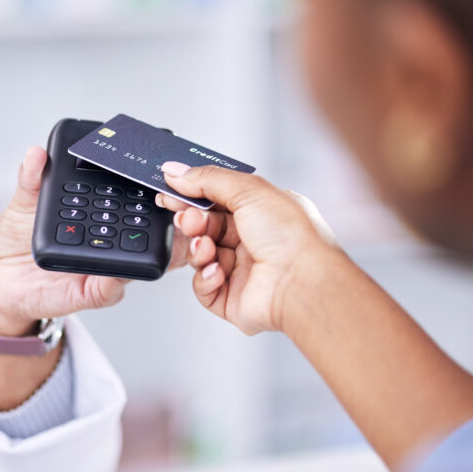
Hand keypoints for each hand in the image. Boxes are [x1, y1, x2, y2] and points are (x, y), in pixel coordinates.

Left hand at [0, 146, 188, 336]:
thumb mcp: (23, 203)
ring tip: (149, 236)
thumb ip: (32, 179)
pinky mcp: (89, 294)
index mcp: (97, 215)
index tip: (159, 175)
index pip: (131, 200)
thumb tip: (36, 153)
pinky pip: (109, 290)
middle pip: (146, 231)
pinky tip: (114, 273)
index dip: (149, 190)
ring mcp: (101, 269)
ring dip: (148, 250)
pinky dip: (114, 281)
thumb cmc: (17, 240)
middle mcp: (105, 242)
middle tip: (169, 206)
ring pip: (137, 261)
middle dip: (165, 220)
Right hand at [158, 163, 337, 335]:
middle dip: (192, 221)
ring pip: (201, 256)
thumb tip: (176, 172)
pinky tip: (217, 271)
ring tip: (205, 247)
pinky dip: (204, 279)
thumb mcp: (249, 190)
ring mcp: (243, 271)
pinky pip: (203, 287)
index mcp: (263, 212)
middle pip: (206, 226)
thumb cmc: (293, 238)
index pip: (219, 199)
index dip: (193, 194)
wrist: (302, 284)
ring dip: (198, 249)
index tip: (170, 191)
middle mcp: (254, 241)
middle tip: (186, 219)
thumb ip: (208, 179)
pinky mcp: (232, 299)